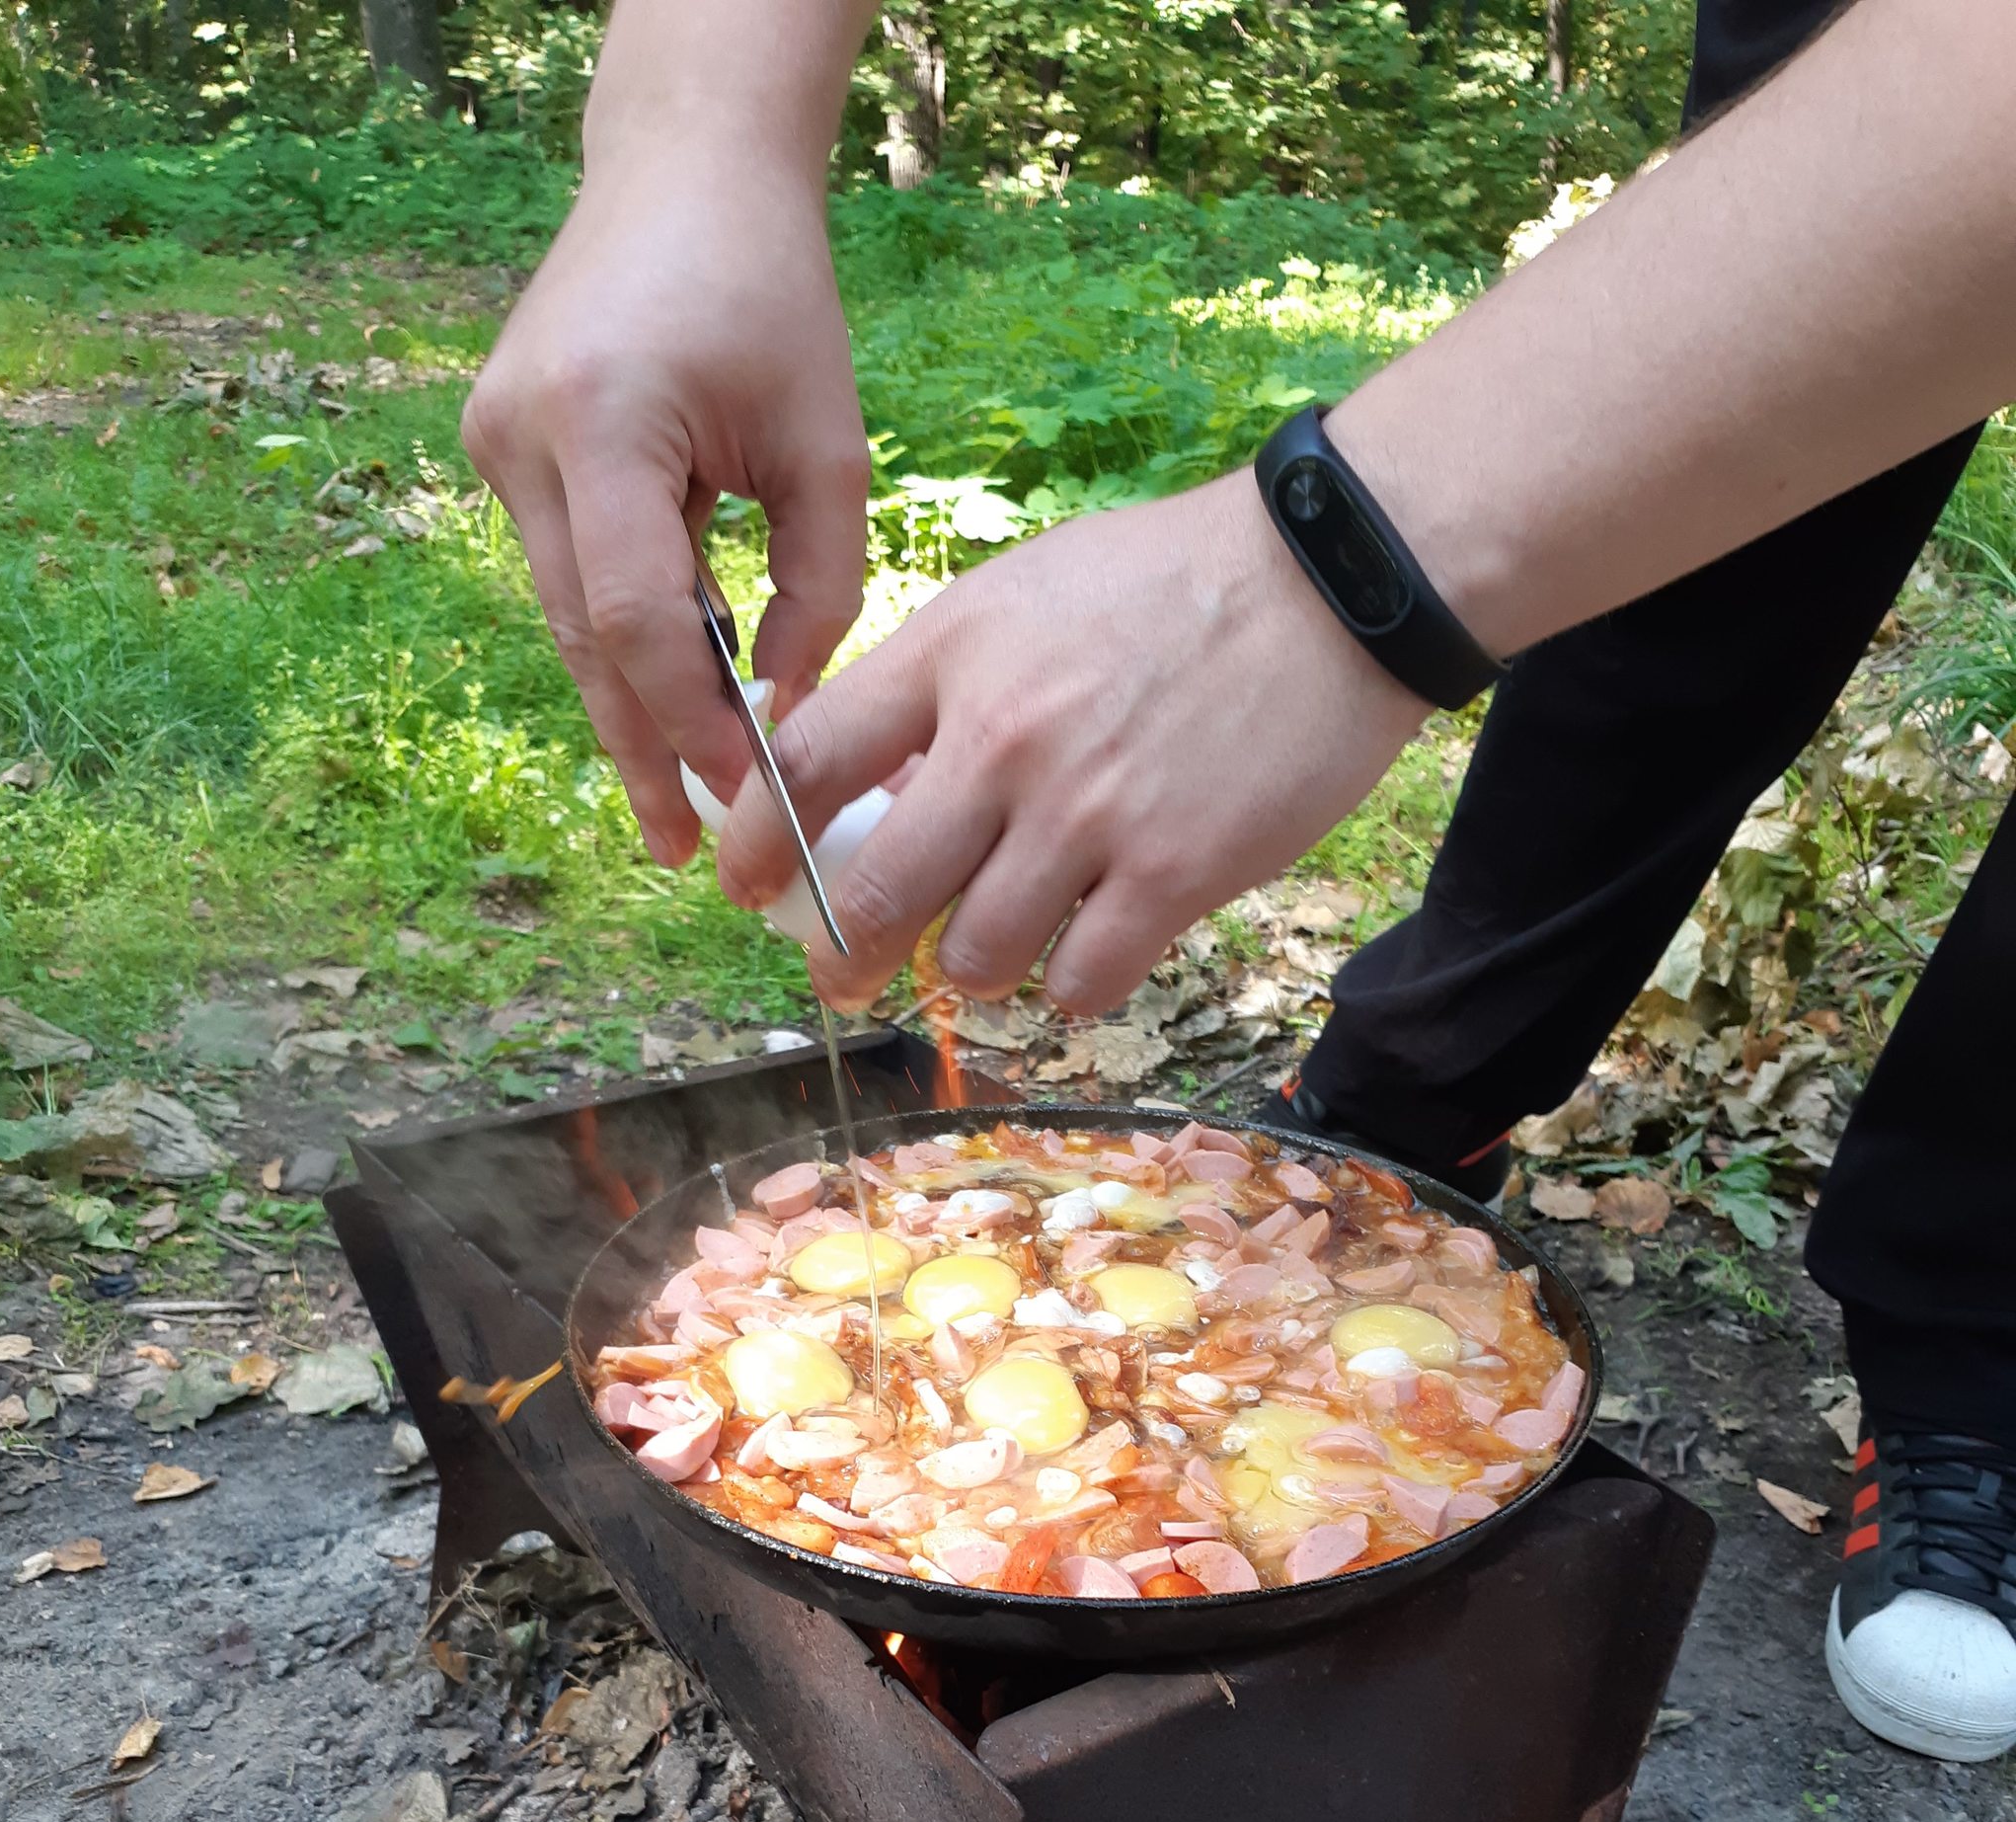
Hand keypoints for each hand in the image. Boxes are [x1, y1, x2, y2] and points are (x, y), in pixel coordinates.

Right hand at [462, 161, 869, 868]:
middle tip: (683, 850)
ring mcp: (495, 441)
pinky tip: (667, 701)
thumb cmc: (773, 298)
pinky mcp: (499, 444)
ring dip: (628, 704)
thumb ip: (820, 587)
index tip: (740, 790)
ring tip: (678, 800)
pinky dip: (620, 635)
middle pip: (586, 636)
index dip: (687, 720)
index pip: (638, 616)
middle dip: (642, 748)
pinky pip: (568, 570)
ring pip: (569, 615)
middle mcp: (523, 437)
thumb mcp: (829, 447)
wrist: (684, 172)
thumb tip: (788, 710)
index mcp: (605, 424)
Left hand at [716, 469, 1428, 1012]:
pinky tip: (1085, 956)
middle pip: (877, 892)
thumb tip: (866, 778)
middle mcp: (1004, 742)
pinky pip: (1080, 982)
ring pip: (977, 956)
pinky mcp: (1172, 872)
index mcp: (954, 659)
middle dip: (844, 957)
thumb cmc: (1170, 583)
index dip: (758, 843)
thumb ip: (940, 682)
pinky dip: (1070, 986)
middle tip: (842, 978)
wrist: (1329, 583)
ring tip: (992, 956)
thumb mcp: (1024, 595)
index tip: (744, 886)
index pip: (809, 764)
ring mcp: (1088, 815)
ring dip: (974, 971)